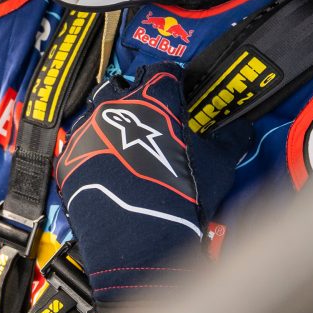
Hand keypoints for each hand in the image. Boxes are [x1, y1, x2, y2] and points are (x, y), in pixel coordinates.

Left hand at [54, 63, 249, 312]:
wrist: (137, 241)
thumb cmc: (180, 198)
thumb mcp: (217, 165)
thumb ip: (230, 139)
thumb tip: (242, 129)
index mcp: (154, 98)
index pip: (162, 71)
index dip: (172, 79)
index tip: (177, 89)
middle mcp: (116, 105)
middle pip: (125, 86)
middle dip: (138, 96)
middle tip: (152, 117)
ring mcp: (88, 130)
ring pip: (99, 111)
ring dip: (113, 119)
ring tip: (128, 141)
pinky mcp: (70, 156)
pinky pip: (82, 142)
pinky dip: (94, 148)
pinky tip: (107, 165)